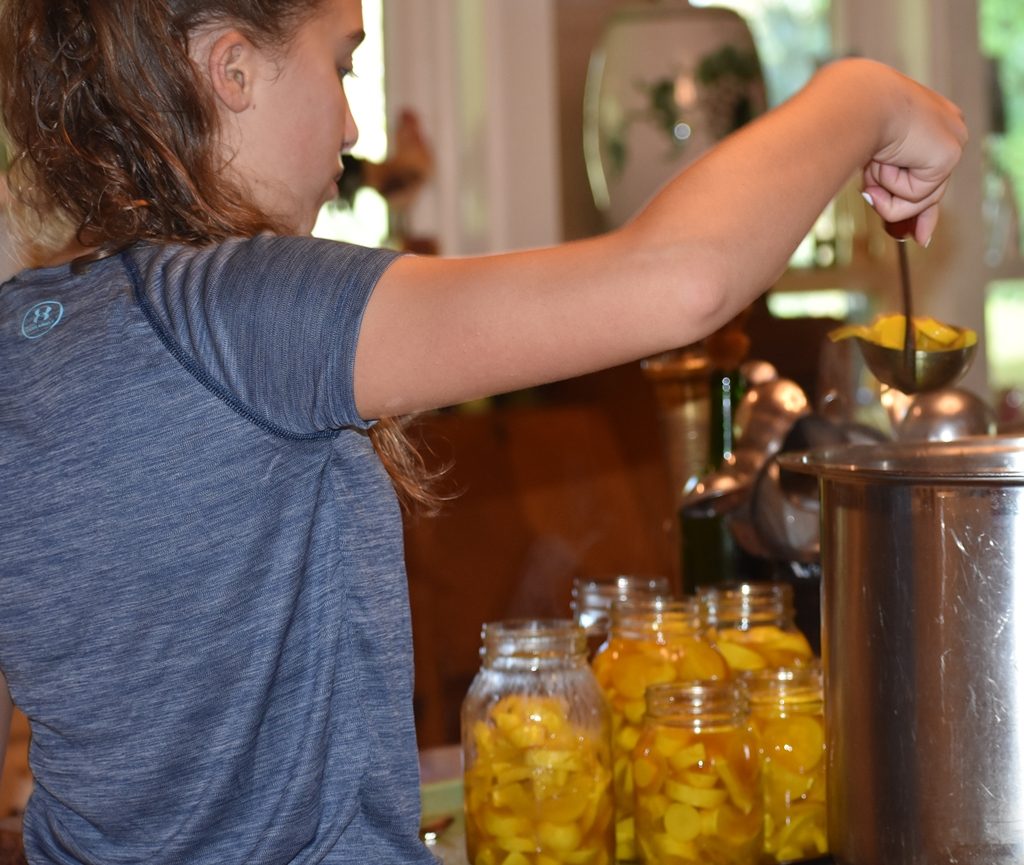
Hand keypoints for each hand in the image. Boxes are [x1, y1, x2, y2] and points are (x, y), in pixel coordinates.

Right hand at [857, 62, 967, 245]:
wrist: (857, 102)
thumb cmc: (853, 118)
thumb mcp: (870, 160)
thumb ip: (887, 188)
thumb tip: (892, 222)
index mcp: (931, 120)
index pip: (932, 172)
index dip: (921, 206)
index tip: (921, 237)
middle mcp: (948, 128)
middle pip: (929, 191)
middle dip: (899, 205)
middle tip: (869, 194)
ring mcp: (952, 141)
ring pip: (920, 199)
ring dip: (886, 191)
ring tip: (873, 165)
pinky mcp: (948, 155)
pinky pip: (917, 196)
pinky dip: (892, 186)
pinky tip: (885, 159)